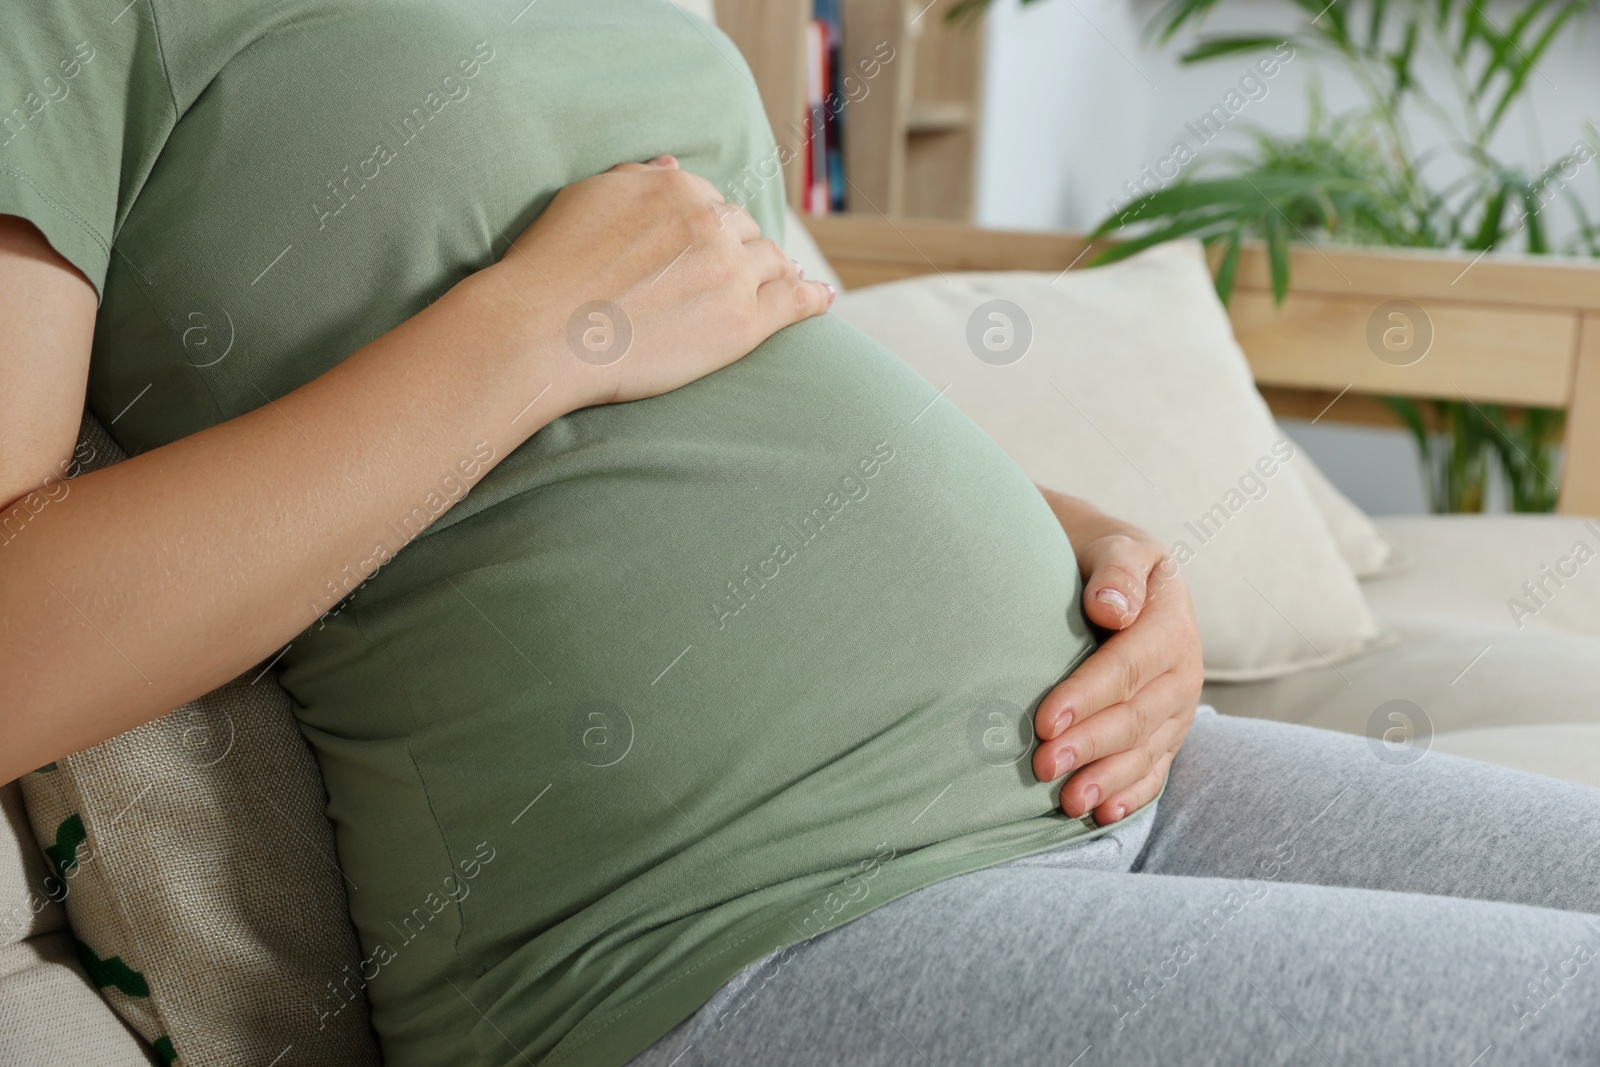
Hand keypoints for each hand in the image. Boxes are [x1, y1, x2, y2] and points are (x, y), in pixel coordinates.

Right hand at [487, 155, 833, 410]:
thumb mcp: (588, 197)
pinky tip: (822, 301)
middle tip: (739, 273)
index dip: (713, 228)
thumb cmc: (551, 268)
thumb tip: (673, 162)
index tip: (709, 247)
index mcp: (677, 187)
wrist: (542, 331)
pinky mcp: (743, 322)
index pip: (713, 203)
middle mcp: (712, 222)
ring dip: (778, 273)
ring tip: (785, 285)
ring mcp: (732, 272)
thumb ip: (637, 177)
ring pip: (774, 264)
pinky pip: (794, 302)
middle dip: (744, 249)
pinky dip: (812, 298)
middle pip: (746, 232)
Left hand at [1031, 504, 1203, 823]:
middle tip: (1043, 766)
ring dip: (1108, 778)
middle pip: (1136, 715)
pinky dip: (1133, 793)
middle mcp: (1183, 670)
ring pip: (1147, 750)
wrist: (1121, 575)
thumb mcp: (1116, 546)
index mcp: (1171, 623)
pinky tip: (1104, 813)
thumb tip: (1111, 608)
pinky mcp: (1167, 731)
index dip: (1089, 695)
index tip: (1046, 720)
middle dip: (1090, 745)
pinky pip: (1157, 767)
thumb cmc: (1105, 560)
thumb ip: (1116, 572)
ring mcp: (1178, 706)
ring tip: (1068, 801)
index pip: (1129, 665)